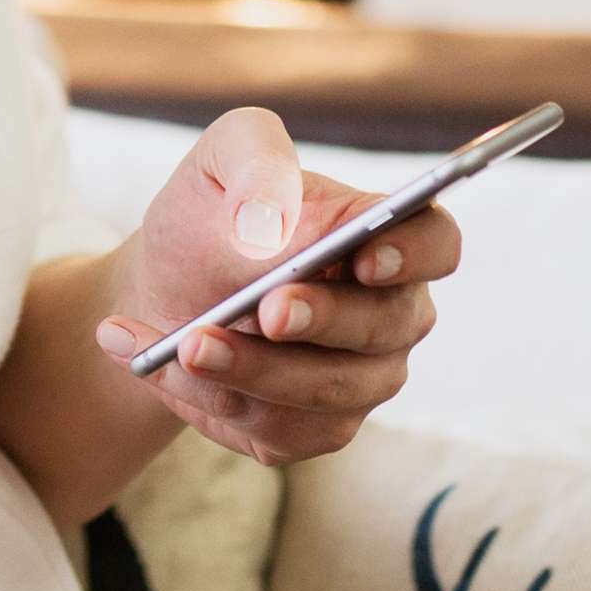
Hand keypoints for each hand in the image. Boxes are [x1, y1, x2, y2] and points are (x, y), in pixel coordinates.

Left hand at [90, 106, 459, 468]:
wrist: (163, 287)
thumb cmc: (212, 217)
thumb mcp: (219, 161)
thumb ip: (255, 160)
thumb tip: (273, 217)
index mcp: (383, 236)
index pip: (436, 243)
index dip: (412, 253)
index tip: (363, 256)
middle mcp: (389, 315)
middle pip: (384, 326)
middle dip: (322, 319)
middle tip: (267, 309)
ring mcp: (358, 380)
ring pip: (326, 390)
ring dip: (250, 369)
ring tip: (183, 344)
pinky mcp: (312, 429)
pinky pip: (275, 428)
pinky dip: (205, 395)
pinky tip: (154, 359)